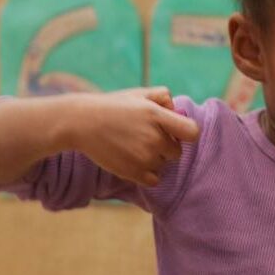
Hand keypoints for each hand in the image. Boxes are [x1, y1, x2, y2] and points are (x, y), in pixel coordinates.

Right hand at [67, 87, 198, 186]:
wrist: (82, 123)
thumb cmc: (113, 106)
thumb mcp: (139, 94)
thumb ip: (163, 98)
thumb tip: (177, 111)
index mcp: (158, 116)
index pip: (192, 133)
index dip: (186, 133)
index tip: (175, 132)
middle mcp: (155, 138)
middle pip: (176, 152)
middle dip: (166, 146)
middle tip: (145, 138)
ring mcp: (145, 157)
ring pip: (163, 165)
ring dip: (154, 159)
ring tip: (133, 147)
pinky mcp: (134, 173)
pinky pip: (154, 180)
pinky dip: (147, 174)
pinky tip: (133, 161)